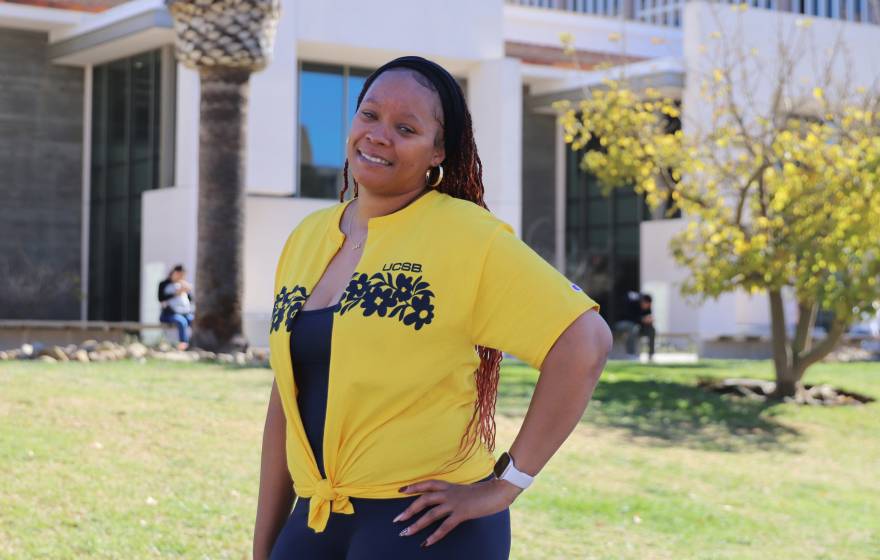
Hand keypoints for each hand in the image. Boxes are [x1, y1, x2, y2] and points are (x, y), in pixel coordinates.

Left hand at [393, 478, 520, 546]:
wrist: (498, 491)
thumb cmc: (484, 492)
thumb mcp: (465, 491)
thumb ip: (454, 494)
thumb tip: (445, 501)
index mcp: (449, 486)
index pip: (427, 483)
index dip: (414, 486)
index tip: (401, 491)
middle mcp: (449, 493)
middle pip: (424, 499)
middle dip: (409, 509)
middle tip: (397, 520)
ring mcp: (455, 503)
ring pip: (431, 514)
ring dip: (416, 524)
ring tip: (405, 533)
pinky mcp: (462, 513)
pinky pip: (445, 526)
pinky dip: (434, 535)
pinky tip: (426, 543)